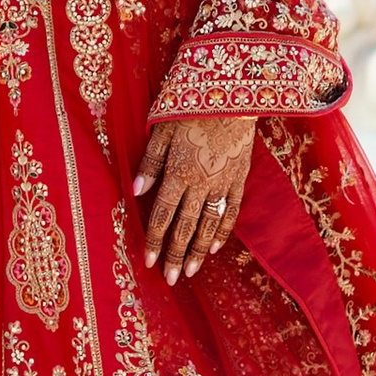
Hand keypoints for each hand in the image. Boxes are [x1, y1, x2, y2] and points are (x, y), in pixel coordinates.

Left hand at [136, 114, 255, 279]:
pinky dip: (223, 231)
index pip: (163, 214)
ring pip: (209, 225)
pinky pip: (232, 211)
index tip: (149, 262)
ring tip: (189, 272)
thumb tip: (136, 190)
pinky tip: (214, 247)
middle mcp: (201, 183)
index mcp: (178, 172)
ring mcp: (223, 183)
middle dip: (175, 255)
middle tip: (170, 279)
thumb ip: (150, 161)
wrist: (233, 95)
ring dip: (197, 250)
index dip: (155, 240)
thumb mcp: (162, 128)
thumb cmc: (190, 106)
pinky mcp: (240, 178)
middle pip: (185, 226)